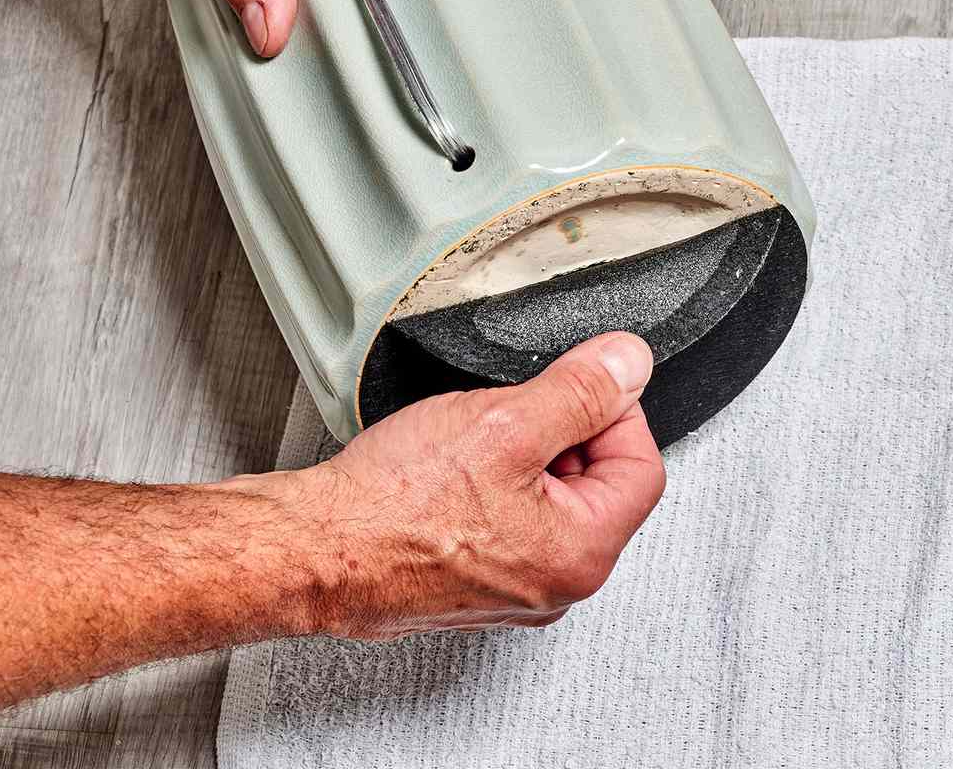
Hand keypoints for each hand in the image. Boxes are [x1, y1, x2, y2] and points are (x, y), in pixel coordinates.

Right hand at [276, 331, 665, 637]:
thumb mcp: (504, 423)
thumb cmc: (392, 506)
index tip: (584, 382)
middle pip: (597, 483)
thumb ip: (580, 391)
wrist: (313, 551)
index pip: (640, 467)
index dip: (615, 411)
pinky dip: (489, 483)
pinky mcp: (474, 580)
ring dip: (521, 454)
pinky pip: (508, 518)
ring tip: (471, 441)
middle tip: (511, 410)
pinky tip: (449, 468)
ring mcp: (513, 587)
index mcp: (581, 555)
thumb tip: (628, 365)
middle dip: (562, 433)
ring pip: (548, 497)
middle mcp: (555, 585)